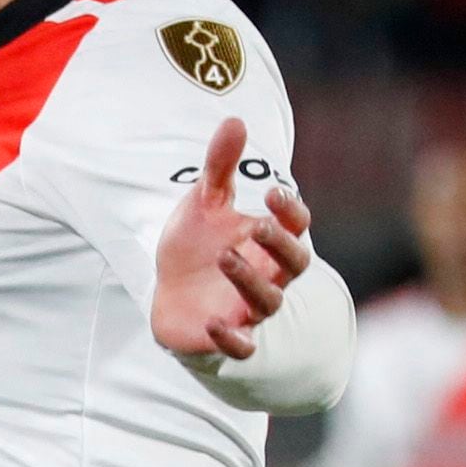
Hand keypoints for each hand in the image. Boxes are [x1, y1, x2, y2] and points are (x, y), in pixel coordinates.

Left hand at [152, 117, 314, 360]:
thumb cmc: (196, 243)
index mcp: (269, 241)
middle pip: (294, 265)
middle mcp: (268, 275)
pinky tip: (213, 323)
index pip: (297, 227)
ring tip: (224, 257)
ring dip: (250, 281)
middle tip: (257, 227)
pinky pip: (241, 345)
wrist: (168, 288)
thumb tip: (234, 120)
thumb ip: (220, 166)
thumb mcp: (204, 202)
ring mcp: (248, 307)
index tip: (273, 193)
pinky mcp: (225, 335)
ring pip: (268, 301)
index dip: (291, 213)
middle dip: (280, 246)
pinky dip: (232, 338)